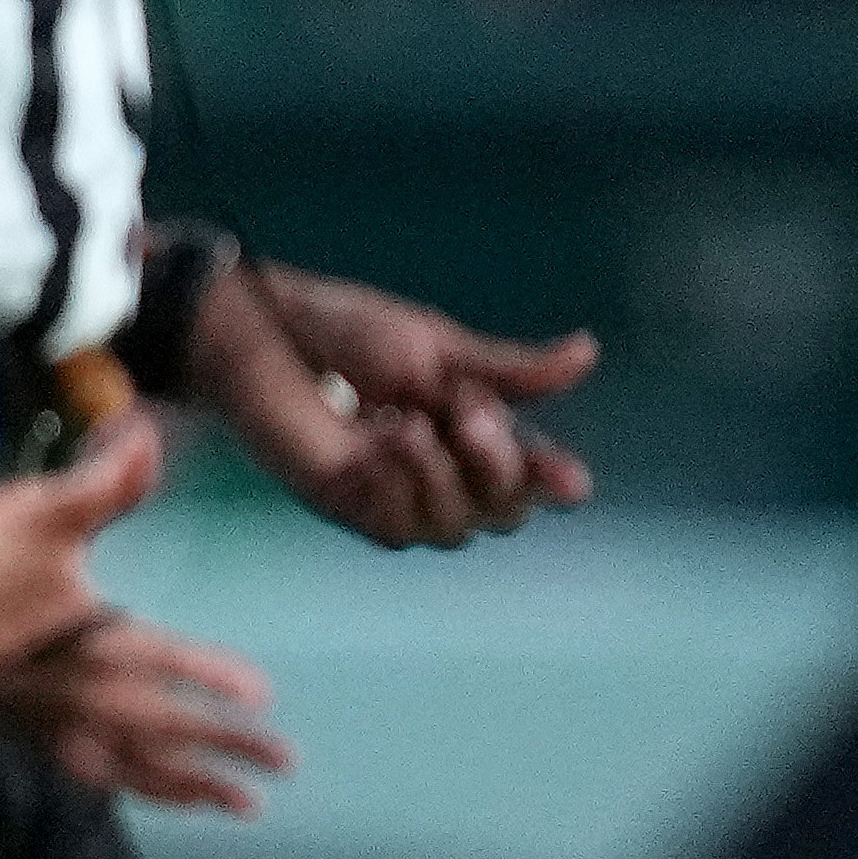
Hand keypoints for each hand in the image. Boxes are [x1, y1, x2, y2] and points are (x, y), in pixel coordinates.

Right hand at [0, 417, 294, 816]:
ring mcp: (46, 717)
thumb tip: (147, 433)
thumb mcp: (38, 508)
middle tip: (282, 761)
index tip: (263, 696)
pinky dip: (133, 784)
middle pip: (162, 727)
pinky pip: (91, 770)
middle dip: (225, 746)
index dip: (213, 677)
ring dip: (187, 785)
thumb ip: (103, 481)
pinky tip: (155, 791)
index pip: (163, 662)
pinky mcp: (25, 728)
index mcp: (82, 639)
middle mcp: (71, 690)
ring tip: (238, 804)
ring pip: (130, 764)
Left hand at [197, 260, 596, 549]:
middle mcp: (439, 471)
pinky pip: (396, 528)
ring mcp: (391, 493)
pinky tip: (377, 448)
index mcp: (470, 431)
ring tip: (408, 424)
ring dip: (442, 479)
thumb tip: (589, 353)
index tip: (570, 480)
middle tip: (467, 410)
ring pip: (453, 529)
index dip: (551, 481)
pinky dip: (399, 490)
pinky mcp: (344, 503)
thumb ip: (506, 371)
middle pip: (503, 514)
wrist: (268, 329)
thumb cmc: (346, 331)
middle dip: (498, 470)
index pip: (528, 476)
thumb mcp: (438, 348)